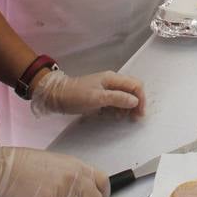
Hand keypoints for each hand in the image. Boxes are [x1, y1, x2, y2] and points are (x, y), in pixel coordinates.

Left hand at [29, 68, 144, 118]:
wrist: (56, 96)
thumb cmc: (76, 96)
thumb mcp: (97, 98)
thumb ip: (117, 98)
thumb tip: (135, 101)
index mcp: (112, 78)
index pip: (135, 85)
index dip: (141, 99)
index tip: (139, 113)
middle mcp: (112, 82)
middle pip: (132, 91)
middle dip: (135, 104)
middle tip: (134, 118)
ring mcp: (106, 89)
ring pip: (124, 98)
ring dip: (126, 108)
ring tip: (122, 118)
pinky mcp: (101, 97)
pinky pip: (115, 102)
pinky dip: (117, 109)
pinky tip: (113, 116)